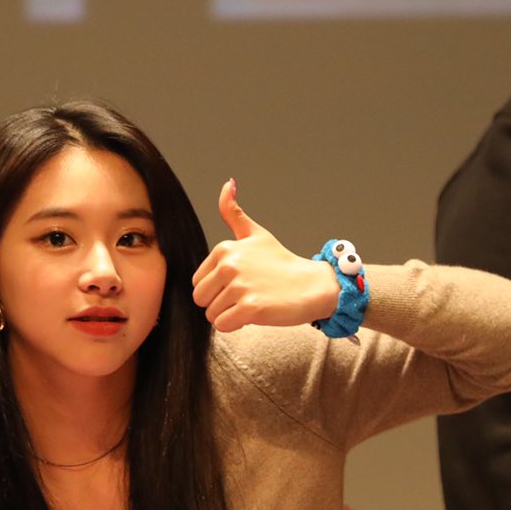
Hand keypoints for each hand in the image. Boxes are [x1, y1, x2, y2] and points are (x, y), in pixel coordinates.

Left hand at [191, 180, 341, 332]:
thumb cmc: (281, 263)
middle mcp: (229, 265)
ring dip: (229, 315)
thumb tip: (228, 183)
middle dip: (219, 303)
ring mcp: (240, 286)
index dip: (216, 288)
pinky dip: (236, 326)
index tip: (239, 282)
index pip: (198, 281)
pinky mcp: (251, 308)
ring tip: (251, 303)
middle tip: (243, 296)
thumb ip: (233, 212)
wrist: (312, 285)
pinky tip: (253, 314)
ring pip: (211, 314)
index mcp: (225, 249)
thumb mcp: (255, 234)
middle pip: (201, 299)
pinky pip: (223, 325)